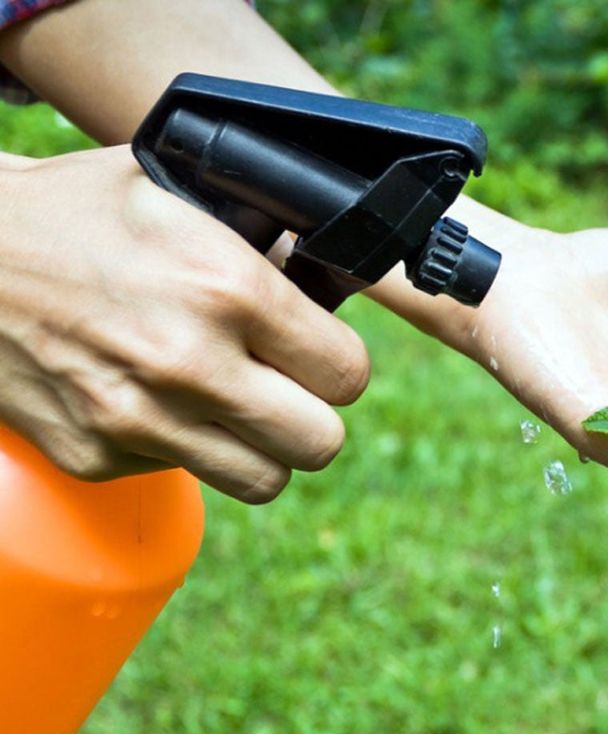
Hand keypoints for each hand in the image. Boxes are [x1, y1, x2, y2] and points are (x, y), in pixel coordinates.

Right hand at [0, 147, 369, 501]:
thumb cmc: (72, 213)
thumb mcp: (176, 192)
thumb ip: (261, 236)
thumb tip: (329, 271)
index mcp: (226, 288)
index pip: (347, 373)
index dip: (338, 363)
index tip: (318, 352)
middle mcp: (189, 363)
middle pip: (322, 443)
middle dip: (312, 415)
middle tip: (285, 387)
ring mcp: (140, 420)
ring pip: (264, 481)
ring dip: (259, 448)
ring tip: (231, 404)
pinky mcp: (96, 456)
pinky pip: (183, 475)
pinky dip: (181, 446)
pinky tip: (152, 397)